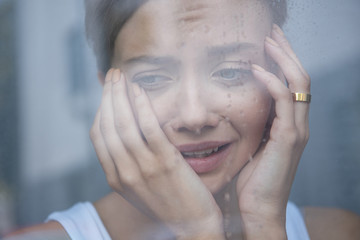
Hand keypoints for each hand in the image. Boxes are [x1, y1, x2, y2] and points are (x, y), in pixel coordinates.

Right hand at [90, 69, 223, 238]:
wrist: (192, 227)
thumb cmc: (169, 203)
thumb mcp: (140, 186)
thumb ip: (129, 163)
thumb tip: (127, 136)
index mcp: (115, 179)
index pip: (98, 137)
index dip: (100, 110)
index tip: (106, 93)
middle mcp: (123, 173)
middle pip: (108, 126)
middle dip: (107, 97)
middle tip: (112, 75)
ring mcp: (143, 168)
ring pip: (124, 124)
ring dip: (120, 96)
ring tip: (122, 77)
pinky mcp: (165, 164)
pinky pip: (149, 129)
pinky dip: (142, 107)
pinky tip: (140, 90)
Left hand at [235, 25, 309, 238]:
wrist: (258, 210)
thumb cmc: (251, 181)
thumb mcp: (252, 148)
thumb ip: (253, 128)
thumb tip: (239, 110)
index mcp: (288, 126)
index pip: (291, 84)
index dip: (283, 62)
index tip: (268, 44)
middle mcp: (297, 124)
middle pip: (300, 77)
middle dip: (287, 52)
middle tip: (272, 32)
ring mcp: (296, 130)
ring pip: (298, 83)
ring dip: (283, 58)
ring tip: (268, 40)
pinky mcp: (288, 138)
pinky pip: (283, 100)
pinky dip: (271, 81)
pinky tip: (256, 69)